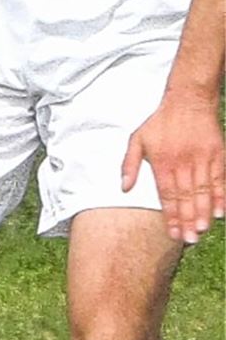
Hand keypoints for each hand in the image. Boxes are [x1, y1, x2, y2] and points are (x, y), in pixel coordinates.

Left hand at [122, 87, 225, 243]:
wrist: (188, 100)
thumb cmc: (160, 123)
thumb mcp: (137, 139)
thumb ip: (129, 164)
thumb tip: (123, 188)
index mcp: (162, 162)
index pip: (166, 195)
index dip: (171, 216)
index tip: (173, 234)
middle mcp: (182, 163)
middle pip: (185, 197)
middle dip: (188, 220)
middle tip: (190, 239)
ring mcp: (201, 159)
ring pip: (202, 191)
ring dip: (203, 213)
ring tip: (202, 230)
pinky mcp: (217, 154)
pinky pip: (219, 179)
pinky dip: (220, 196)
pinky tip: (220, 212)